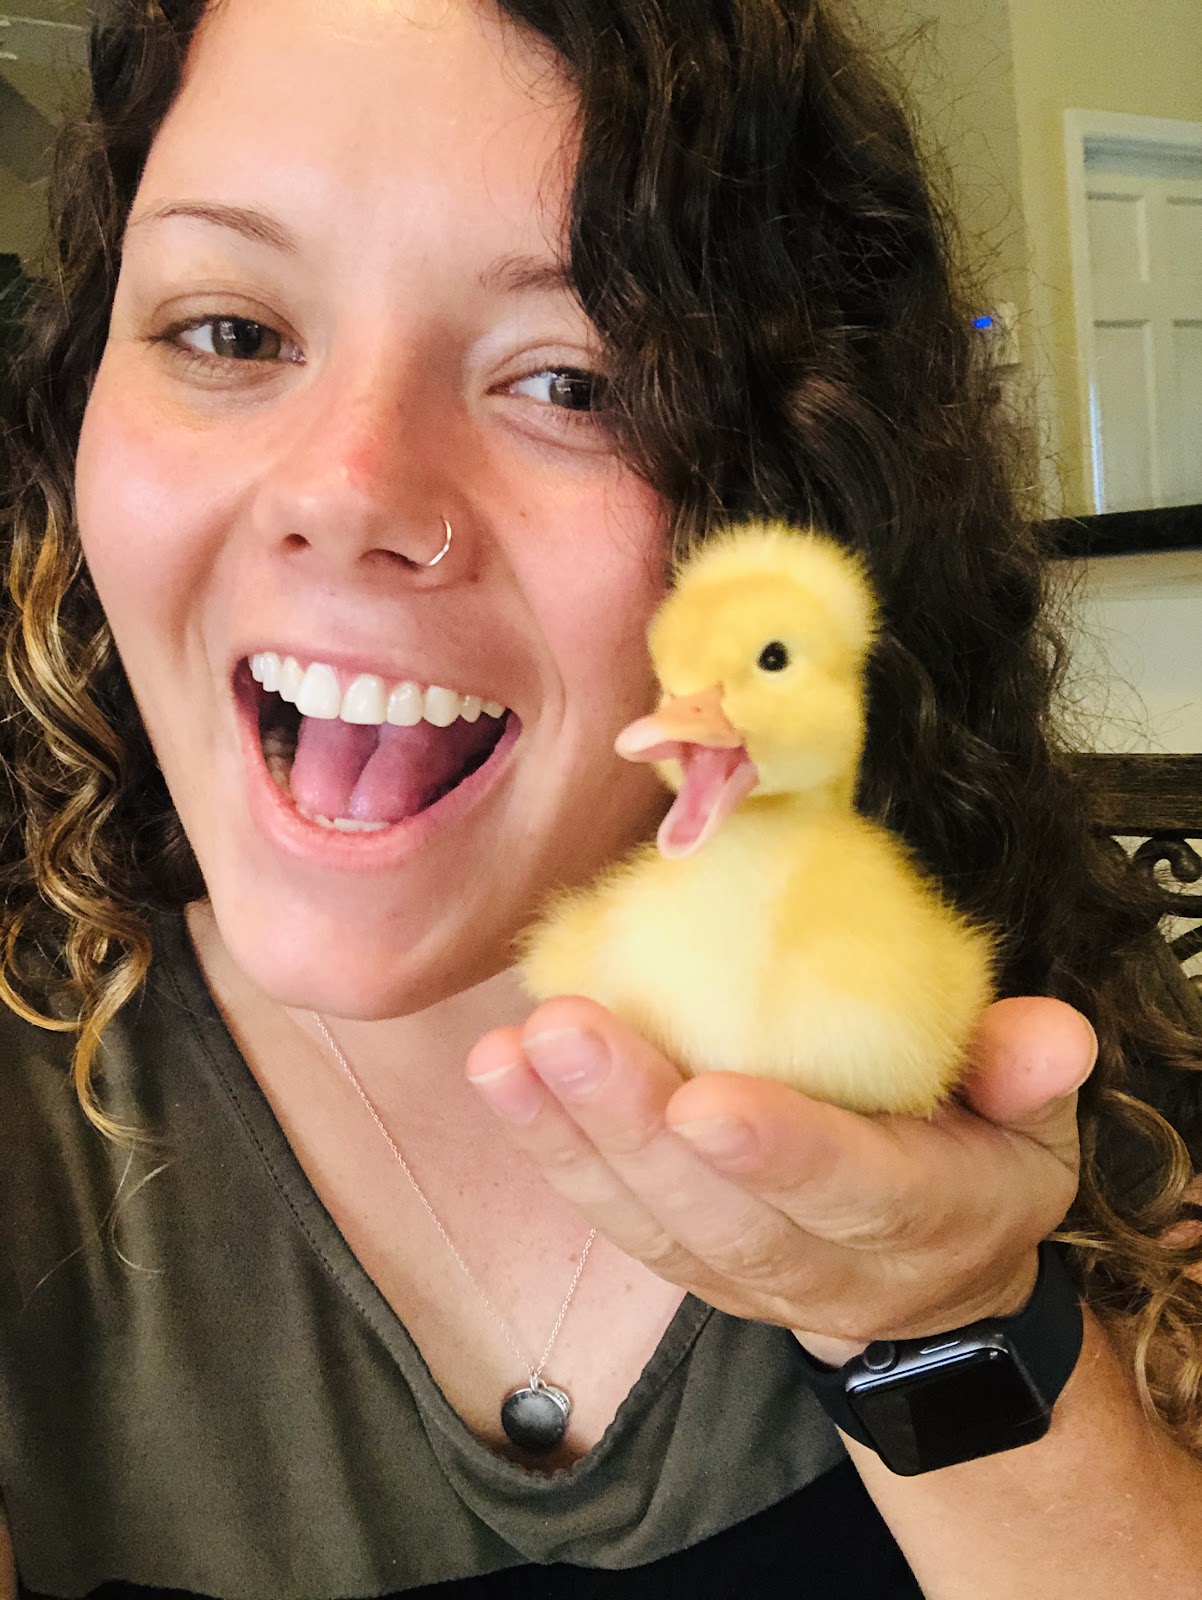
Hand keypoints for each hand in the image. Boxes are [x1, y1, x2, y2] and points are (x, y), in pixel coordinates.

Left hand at [465, 996, 1094, 1361]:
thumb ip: (1029, 1077)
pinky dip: (549, 1151)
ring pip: (645, 1219)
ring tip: (507, 1055)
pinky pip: (610, 1214)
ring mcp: (737, 1273)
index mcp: (923, 1217)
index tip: (702, 1099)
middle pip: (717, 1211)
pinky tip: (501, 1077)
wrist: (929, 1285)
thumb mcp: (1033, 1129)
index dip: (781, 1152)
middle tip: (564, 1031)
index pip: (851, 1193)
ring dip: (566, 1136)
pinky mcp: (681, 1258)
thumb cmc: (973, 1168)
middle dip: (631, 1124)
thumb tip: (1043, 1032)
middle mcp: (820, 1264)